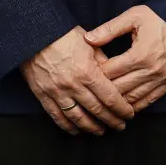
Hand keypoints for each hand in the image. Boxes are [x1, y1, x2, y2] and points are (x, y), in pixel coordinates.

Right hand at [20, 27, 134, 134]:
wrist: (35, 33)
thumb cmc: (66, 35)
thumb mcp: (91, 44)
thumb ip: (104, 63)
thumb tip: (115, 78)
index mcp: (88, 72)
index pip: (110, 97)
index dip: (122, 109)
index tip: (130, 114)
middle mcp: (73, 85)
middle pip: (97, 110)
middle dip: (111, 120)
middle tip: (121, 126)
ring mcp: (57, 92)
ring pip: (77, 117)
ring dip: (91, 127)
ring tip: (101, 131)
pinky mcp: (43, 95)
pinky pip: (56, 116)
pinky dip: (68, 126)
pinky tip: (77, 130)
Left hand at [86, 4, 165, 113]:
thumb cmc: (162, 17)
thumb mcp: (135, 16)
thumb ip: (109, 29)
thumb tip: (87, 39)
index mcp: (139, 55)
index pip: (109, 72)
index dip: (95, 74)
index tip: (86, 73)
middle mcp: (150, 71)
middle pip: (119, 89)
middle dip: (102, 91)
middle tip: (90, 91)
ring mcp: (161, 79)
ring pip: (133, 99)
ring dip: (117, 102)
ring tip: (104, 103)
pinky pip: (149, 100)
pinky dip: (136, 106)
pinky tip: (126, 107)